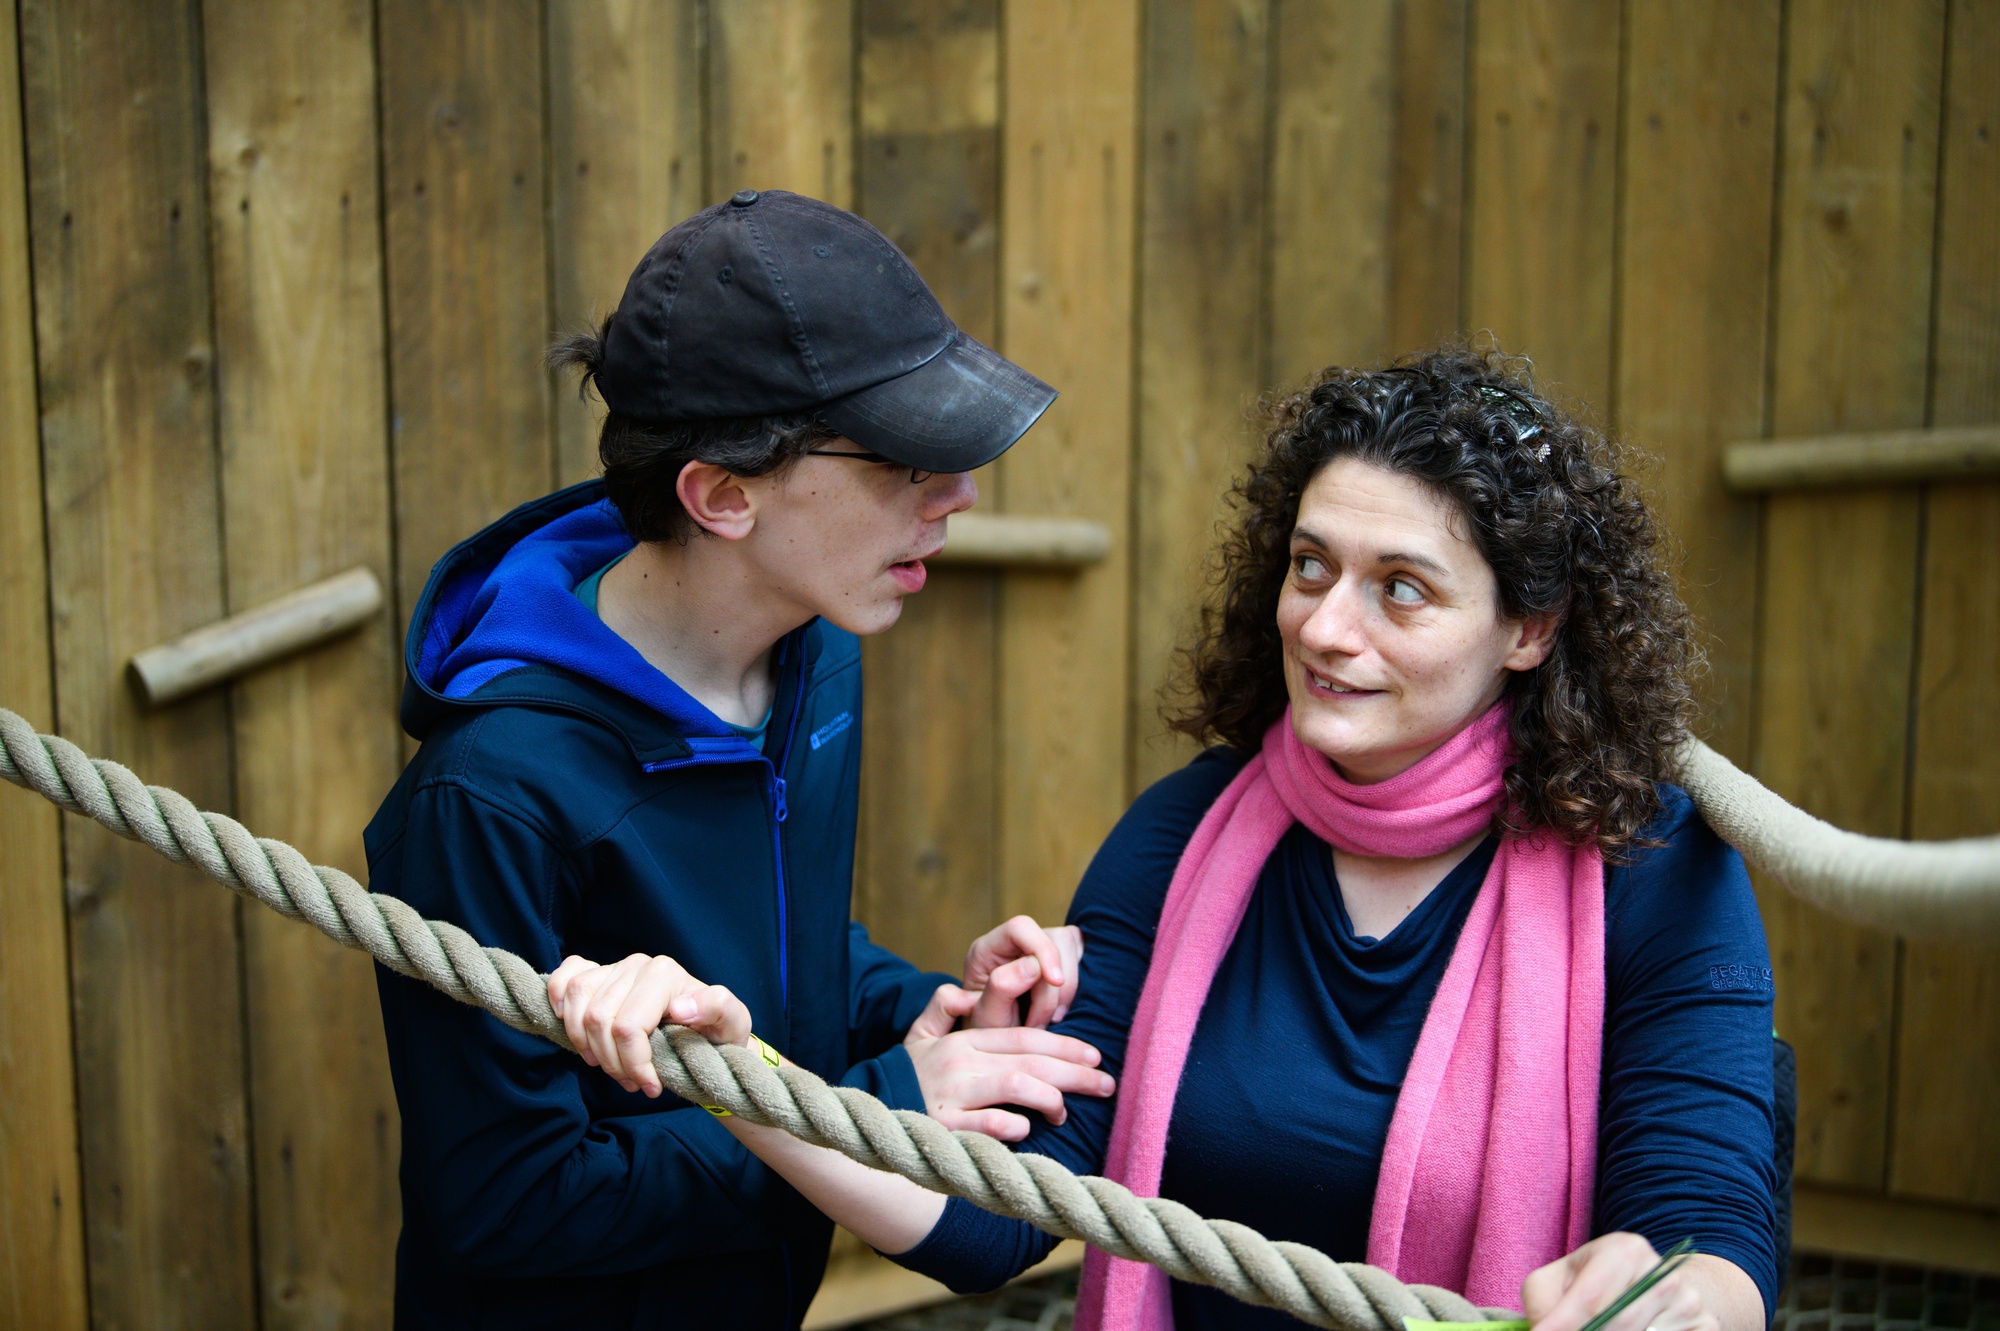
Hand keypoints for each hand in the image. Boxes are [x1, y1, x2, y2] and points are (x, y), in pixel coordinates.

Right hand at [547, 953, 753, 1098]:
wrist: (708, 1029)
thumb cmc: (718, 1030)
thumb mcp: (732, 1023)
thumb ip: (718, 1008)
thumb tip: (680, 1007)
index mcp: (665, 974)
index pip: (628, 1027)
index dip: (633, 1064)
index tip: (651, 1087)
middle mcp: (637, 964)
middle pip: (598, 1022)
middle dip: (612, 1063)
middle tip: (633, 1081)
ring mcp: (614, 967)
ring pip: (577, 1005)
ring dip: (587, 1045)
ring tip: (610, 1066)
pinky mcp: (597, 973)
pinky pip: (566, 976)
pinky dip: (558, 999)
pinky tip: (567, 1023)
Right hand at [901, 982, 1113, 1140]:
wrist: (868, 1115)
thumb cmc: (902, 1078)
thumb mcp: (917, 1037)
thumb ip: (939, 1009)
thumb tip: (961, 992)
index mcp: (964, 1041)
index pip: (1025, 1038)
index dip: (1064, 1045)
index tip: (1095, 1056)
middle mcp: (962, 1063)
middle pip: (1031, 1061)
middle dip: (1075, 1072)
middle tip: (1107, 1085)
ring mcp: (952, 1094)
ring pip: (1015, 1085)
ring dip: (1049, 1098)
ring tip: (1065, 1114)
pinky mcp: (943, 1127)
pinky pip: (984, 1123)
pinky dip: (1009, 1124)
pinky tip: (1026, 1129)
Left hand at [961, 915, 1084, 1027]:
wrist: (1000, 1052)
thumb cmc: (988, 1035)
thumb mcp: (986, 1018)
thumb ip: (1001, 988)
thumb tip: (1033, 964)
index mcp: (988, 950)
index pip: (1021, 927)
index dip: (1043, 949)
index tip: (1055, 981)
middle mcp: (1015, 944)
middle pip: (1053, 938)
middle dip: (1054, 986)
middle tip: (1041, 1022)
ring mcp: (1040, 951)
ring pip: (1073, 949)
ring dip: (1067, 991)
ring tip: (1049, 1022)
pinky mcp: (1062, 963)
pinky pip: (1083, 962)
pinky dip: (1078, 990)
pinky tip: (1060, 1013)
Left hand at [1524, 1235, 1715, 1330]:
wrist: (1657, 1287)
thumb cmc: (1597, 1282)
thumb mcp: (1563, 1278)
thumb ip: (1544, 1302)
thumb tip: (1543, 1330)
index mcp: (1624, 1250)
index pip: (1590, 1298)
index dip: (1563, 1327)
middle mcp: (1662, 1273)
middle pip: (1621, 1325)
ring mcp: (1689, 1303)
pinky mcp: (1705, 1327)